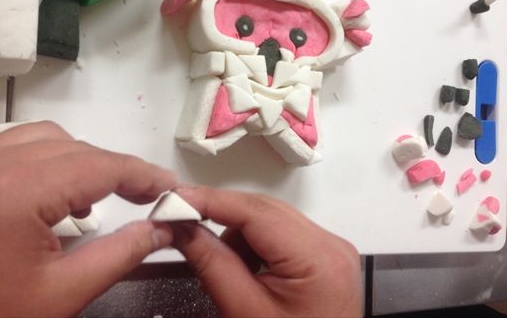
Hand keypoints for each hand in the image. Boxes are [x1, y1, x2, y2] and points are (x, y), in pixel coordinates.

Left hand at [0, 122, 175, 317]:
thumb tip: (160, 230)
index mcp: (18, 192)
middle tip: (147, 196)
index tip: (170, 188)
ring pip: (46, 139)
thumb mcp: (60, 295)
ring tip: (103, 193)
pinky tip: (56, 192)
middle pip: (77, 148)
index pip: (101, 166)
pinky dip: (48, 159)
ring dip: (83, 160)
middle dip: (117, 169)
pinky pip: (15, 146)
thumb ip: (119, 255)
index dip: (144, 175)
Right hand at [171, 186, 361, 317]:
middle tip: (183, 226)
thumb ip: (212, 264)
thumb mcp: (244, 312)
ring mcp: (331, 248)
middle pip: (264, 210)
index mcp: (317, 258)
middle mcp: (330, 244)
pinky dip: (255, 246)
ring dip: (239, 236)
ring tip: (227, 274)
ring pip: (270, 219)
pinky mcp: (325, 256)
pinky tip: (247, 274)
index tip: (176, 199)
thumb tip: (182, 226)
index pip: (256, 212)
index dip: (211, 200)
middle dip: (222, 218)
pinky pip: (281, 234)